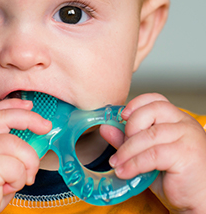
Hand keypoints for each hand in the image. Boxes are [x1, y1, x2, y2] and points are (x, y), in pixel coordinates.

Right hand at [0, 98, 51, 213]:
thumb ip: (6, 150)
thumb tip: (34, 141)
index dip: (12, 105)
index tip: (29, 105)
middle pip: (6, 117)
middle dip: (30, 119)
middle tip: (46, 126)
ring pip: (19, 147)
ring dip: (27, 166)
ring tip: (16, 181)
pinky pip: (18, 168)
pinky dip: (18, 181)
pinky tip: (4, 189)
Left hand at [101, 93, 205, 213]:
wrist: (198, 201)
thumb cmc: (175, 177)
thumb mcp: (147, 155)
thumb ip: (127, 140)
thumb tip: (105, 128)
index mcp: (177, 119)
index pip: (156, 99)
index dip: (136, 103)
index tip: (121, 116)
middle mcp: (185, 124)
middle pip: (152, 111)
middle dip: (130, 127)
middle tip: (120, 147)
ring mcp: (188, 137)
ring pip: (149, 135)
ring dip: (127, 150)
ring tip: (116, 163)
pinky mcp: (185, 154)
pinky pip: (152, 154)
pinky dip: (134, 163)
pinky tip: (124, 172)